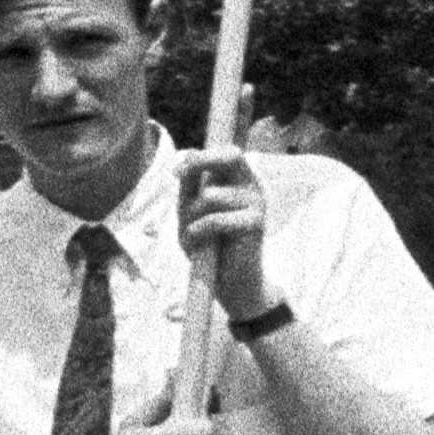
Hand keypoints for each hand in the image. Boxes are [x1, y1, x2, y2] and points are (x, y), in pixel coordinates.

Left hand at [177, 148, 272, 323]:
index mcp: (240, 182)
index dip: (200, 156)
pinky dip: (197, 232)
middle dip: (201, 162)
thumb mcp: (193, 212)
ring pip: (210, 196)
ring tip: (193, 234)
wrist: (232, 282)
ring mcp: (257, 204)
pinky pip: (215, 219)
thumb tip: (188, 158)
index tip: (176, 173)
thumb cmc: (210, 246)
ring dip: (191, 216)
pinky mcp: (256, 223)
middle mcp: (252, 188)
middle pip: (231, 156)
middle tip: (179, 177)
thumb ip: (191, 187)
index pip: (227, 152)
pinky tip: (198, 244)